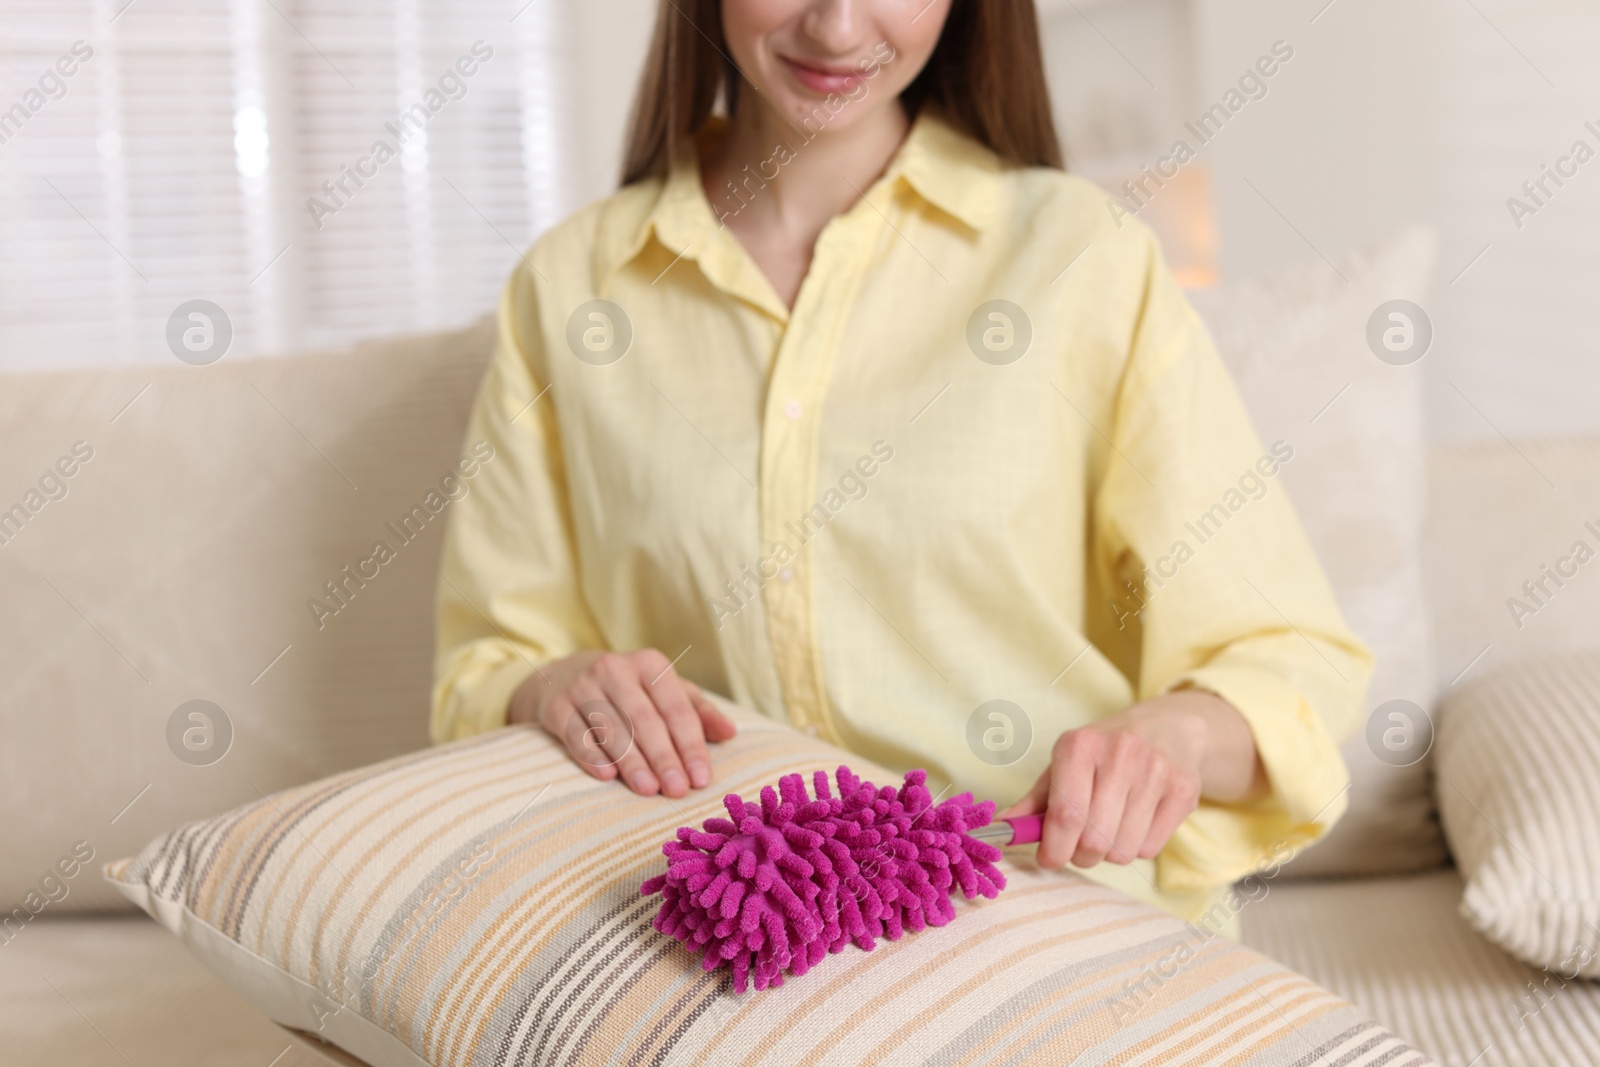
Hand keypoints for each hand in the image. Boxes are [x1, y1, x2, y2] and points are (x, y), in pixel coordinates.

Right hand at [508, 649, 735, 797]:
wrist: (564, 677)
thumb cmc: (629, 691)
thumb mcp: (665, 692)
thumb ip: (698, 712)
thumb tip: (730, 732)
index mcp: (649, 664)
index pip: (676, 708)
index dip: (691, 745)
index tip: (701, 779)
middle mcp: (615, 669)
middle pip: (645, 720)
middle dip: (663, 757)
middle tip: (676, 790)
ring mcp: (582, 686)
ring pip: (611, 728)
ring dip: (631, 761)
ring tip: (648, 789)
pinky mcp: (555, 706)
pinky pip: (576, 734)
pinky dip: (591, 756)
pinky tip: (607, 776)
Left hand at [997, 689, 1263, 869]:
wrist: (1169, 728)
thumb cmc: (1103, 753)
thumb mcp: (1063, 764)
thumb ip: (1033, 801)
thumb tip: (1001, 830)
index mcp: (1080, 745)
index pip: (1066, 814)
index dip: (1054, 848)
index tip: (1048, 858)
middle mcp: (1120, 754)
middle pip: (1094, 839)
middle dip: (1080, 855)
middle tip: (1079, 845)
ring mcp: (1157, 771)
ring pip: (1122, 850)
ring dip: (1109, 853)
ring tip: (1109, 828)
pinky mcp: (1184, 791)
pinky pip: (1150, 849)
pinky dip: (1137, 848)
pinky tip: (1135, 822)